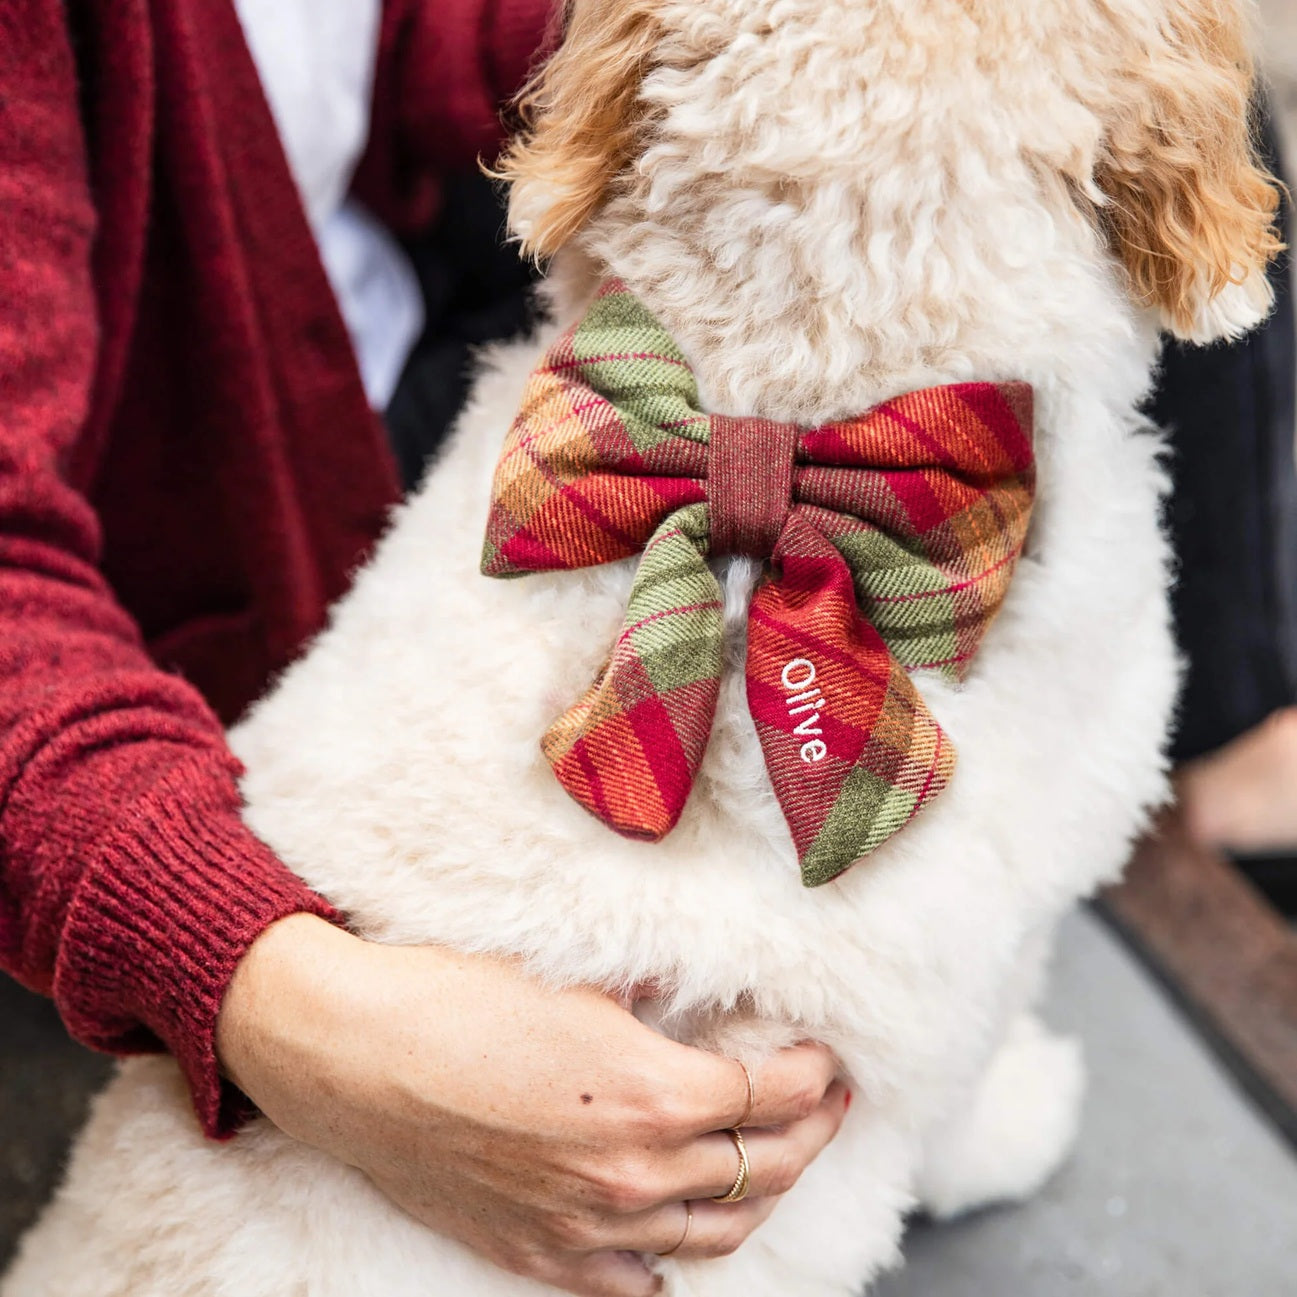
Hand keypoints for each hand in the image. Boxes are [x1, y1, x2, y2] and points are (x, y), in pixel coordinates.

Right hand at [216, 914, 846, 1296]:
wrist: (356, 1055)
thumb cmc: (461, 999)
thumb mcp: (578, 981)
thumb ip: (652, 1000)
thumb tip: (688, 1001)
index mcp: (656, 1093)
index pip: (775, 1095)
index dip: (813, 1074)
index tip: (824, 1057)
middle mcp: (636, 1172)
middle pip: (764, 1167)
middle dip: (809, 1134)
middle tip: (823, 1104)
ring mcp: (591, 1226)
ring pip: (717, 1233)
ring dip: (760, 1195)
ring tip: (773, 1160)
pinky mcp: (541, 1255)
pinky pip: (637, 1281)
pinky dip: (674, 1256)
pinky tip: (682, 1227)